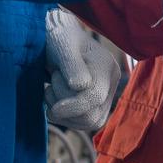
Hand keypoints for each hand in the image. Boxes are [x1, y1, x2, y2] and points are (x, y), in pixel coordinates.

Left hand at [44, 8, 123, 132]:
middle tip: (51, 85)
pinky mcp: (97, 104)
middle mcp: (111, 81)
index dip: (73, 106)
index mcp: (106, 66)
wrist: (57, 38)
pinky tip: (56, 99)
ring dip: (62, 112)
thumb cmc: (58, 38)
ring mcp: (106, 94)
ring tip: (52, 89)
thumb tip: (81, 86)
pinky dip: (64, 116)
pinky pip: (83, 123)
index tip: (53, 108)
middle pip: (92, 115)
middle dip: (65, 106)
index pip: (94, 97)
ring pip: (87, 122)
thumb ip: (72, 65)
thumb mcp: (62, 46)